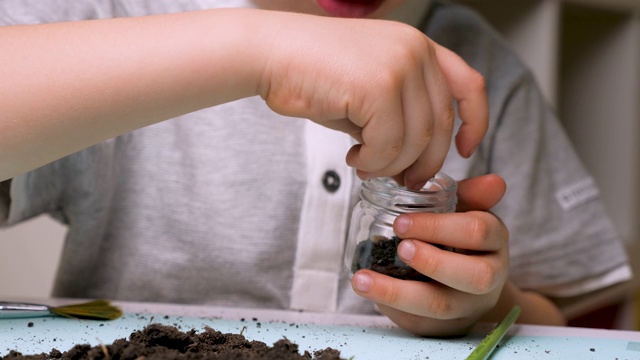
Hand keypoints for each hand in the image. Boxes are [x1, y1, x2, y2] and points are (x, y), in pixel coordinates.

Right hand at [257, 14, 487, 188]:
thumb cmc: (312, 74)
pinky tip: (354, 157)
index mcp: (418, 47)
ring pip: (415, 141)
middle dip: (424, 162)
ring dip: (390, 165)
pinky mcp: (378, 86)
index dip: (475, 121)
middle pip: (440, 125)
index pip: (468, 85)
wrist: (269, 55)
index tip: (465, 148)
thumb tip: (416, 161)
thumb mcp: (368, 90)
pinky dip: (373, 162)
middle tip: (403, 180)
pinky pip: (389, 146)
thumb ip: (400, 115)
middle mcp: (415, 51)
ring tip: (364, 165)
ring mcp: (399, 66)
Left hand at [350, 174, 508, 335]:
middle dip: (434, 262)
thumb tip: (494, 182)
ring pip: (441, 305)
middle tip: (400, 248)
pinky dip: (392, 308)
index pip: (478, 232)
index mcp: (494, 241)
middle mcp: (489, 276)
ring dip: (398, 293)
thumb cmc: (459, 238)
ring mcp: (467, 305)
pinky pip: (420, 322)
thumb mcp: (465, 212)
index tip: (401, 222)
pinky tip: (368, 293)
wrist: (468, 285)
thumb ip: (470, 195)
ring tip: (362, 280)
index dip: (439, 227)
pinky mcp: (443, 326)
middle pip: (474, 276)